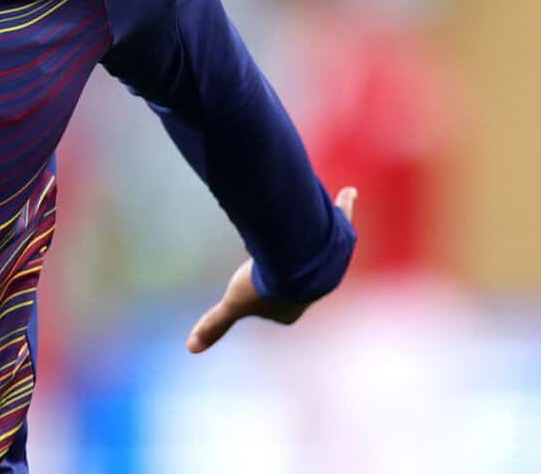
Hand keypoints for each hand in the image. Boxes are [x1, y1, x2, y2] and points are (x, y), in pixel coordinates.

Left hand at [186, 186, 356, 353]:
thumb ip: (214, 323)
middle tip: (272, 257)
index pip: (276, 304)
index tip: (253, 283)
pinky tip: (349, 191)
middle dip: (287, 268)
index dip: (263, 291)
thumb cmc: (266, 283)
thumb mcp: (233, 302)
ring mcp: (331, 263)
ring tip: (299, 228)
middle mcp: (316, 289)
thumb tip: (191, 348)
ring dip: (310, 239)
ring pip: (317, 247)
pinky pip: (344, 218)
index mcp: (292, 309)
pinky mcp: (341, 238)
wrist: (298, 259)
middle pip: (297, 276)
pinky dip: (346, 205)